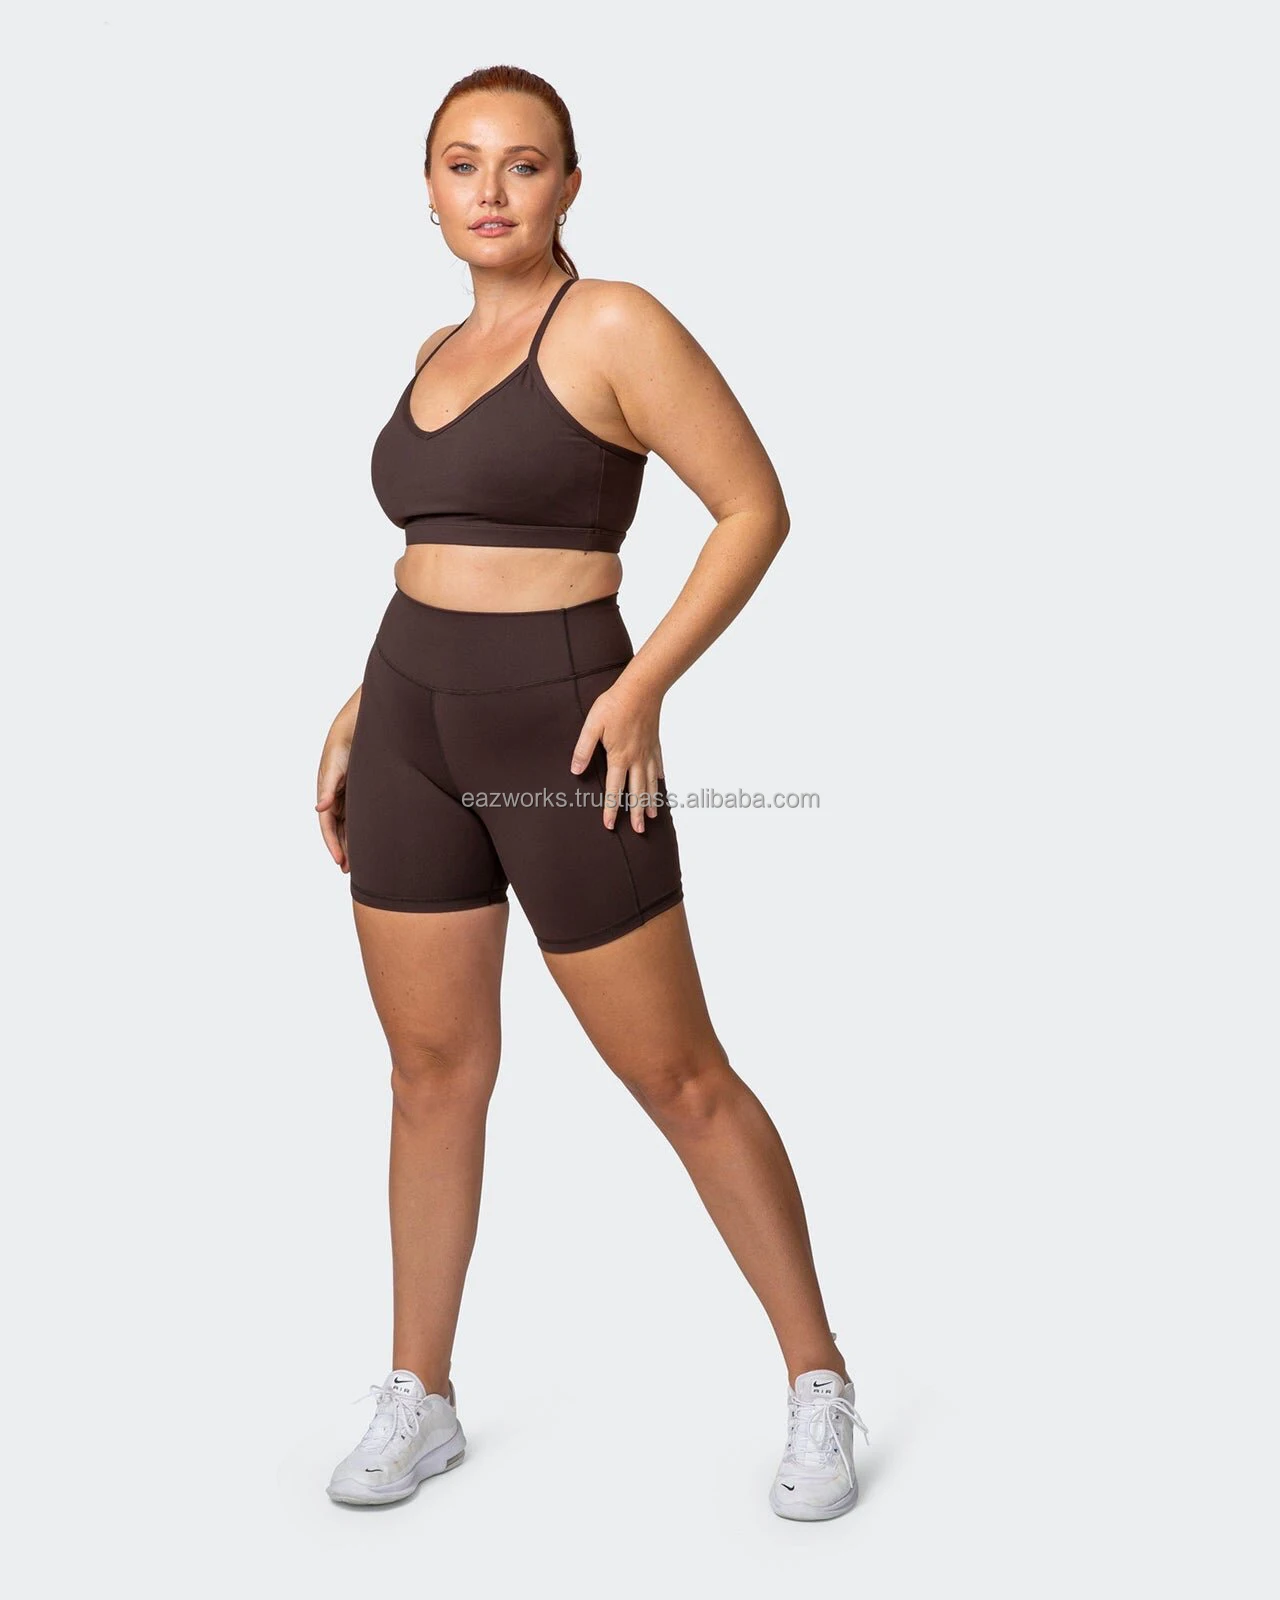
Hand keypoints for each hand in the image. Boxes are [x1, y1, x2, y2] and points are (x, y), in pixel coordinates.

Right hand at [316, 688, 359, 870]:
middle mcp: (337, 798)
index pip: (328, 826)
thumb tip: (319, 807)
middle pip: (338, 830)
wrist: (358, 727)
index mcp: (327, 794)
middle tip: (350, 871)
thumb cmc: (343, 745)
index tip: (340, 862)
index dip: (333, 844)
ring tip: (362, 863)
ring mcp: (350, 796)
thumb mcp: (335, 766)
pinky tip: (372, 840)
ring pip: (350, 825)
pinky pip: (361, 816)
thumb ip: (328, 788)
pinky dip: (364, 829)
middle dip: (343, 849)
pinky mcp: (362, 792)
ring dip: (353, 842)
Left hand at [570, 676, 664, 832]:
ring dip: (651, 801)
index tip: (610, 825)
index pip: (614, 790)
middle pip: (637, 792)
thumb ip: (583, 749)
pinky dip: (659, 778)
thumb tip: (575, 771)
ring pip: (650, 782)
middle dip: (637, 813)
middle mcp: (637, 759)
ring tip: (653, 817)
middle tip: (639, 831)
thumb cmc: (614, 704)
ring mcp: (648, 752)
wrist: (642, 687)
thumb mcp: (592, 725)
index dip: (611, 809)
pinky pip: (658, 765)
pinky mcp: (655, 743)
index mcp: (619, 757)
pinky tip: (660, 784)